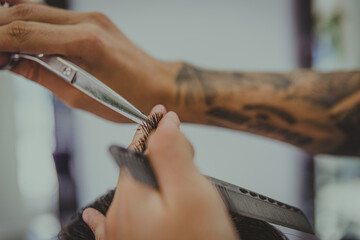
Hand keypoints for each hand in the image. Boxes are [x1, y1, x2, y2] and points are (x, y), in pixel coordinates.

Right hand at [0, 0, 178, 121]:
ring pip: (38, 9)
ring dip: (12, 20)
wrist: (157, 84)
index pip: (26, 33)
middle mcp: (88, 23)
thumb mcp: (80, 97)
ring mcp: (92, 18)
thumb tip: (12, 63)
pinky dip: (31, 22)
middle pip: (27, 12)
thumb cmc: (129, 96)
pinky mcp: (93, 20)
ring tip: (1, 41)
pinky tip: (19, 31)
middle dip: (0, 26)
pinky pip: (53, 15)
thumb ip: (43, 76)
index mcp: (87, 43)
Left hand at [82, 110, 238, 239]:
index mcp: (132, 196)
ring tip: (171, 176)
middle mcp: (119, 217)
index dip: (154, 128)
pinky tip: (93, 216)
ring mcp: (121, 236)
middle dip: (157, 153)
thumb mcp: (192, 192)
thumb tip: (164, 123)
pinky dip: (107, 214)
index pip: (139, 148)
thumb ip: (173, 153)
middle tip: (185, 153)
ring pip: (129, 193)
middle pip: (134, 169)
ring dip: (147, 177)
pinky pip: (107, 228)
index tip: (161, 112)